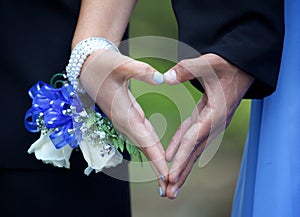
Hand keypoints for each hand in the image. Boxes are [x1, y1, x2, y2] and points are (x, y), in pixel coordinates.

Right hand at [79, 50, 167, 194]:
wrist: (88, 69)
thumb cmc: (102, 67)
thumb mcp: (120, 65)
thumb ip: (140, 71)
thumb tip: (162, 79)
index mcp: (125, 114)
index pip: (144, 140)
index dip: (156, 158)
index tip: (167, 175)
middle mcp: (126, 123)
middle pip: (146, 149)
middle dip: (158, 168)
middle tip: (171, 188)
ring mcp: (127, 122)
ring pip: (145, 145)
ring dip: (156, 162)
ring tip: (167, 178)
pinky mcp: (129, 118)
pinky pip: (144, 137)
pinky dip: (153, 150)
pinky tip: (159, 157)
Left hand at [163, 53, 253, 198]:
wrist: (240, 68)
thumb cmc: (226, 66)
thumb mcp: (208, 63)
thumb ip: (187, 69)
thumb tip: (167, 78)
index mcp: (215, 114)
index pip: (194, 138)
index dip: (182, 156)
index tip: (170, 173)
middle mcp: (213, 124)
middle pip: (194, 152)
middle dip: (182, 173)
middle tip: (169, 192)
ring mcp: (210, 124)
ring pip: (193, 149)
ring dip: (181, 166)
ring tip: (170, 184)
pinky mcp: (205, 119)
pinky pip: (190, 136)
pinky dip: (179, 146)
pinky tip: (171, 156)